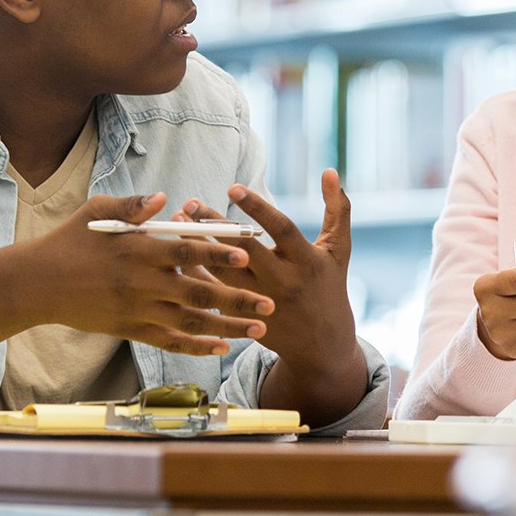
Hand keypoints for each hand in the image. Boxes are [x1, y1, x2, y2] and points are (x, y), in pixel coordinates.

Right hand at [30, 192, 274, 356]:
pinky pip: (170, 342)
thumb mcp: (99, 212)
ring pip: (191, 323)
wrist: (38, 284)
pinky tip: (222, 348)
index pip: (186, 252)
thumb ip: (135, 206)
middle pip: (199, 294)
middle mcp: (143, 283)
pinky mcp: (131, 330)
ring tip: (260, 329)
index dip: (218, 254)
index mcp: (139, 250)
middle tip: (272, 304)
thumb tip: (165, 198)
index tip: (247, 255)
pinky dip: (197, 347)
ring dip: (228, 327)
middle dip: (238, 299)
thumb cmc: (71, 241)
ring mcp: (138, 310)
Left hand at [176, 170, 357, 364]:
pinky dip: (194, 272)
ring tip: (177, 220)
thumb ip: (337, 209)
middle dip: (215, 224)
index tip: (232, 187)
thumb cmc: (330, 286)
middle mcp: (282, 282)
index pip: (280, 229)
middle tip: (190, 203)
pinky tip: (177, 251)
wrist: (322, 344)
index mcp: (305, 261)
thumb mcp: (339, 250)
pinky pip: (213, 292)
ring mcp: (260, 302)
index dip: (256, 208)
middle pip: (243, 250)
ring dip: (197, 245)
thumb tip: (330, 171)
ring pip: (221, 271)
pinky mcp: (243, 317)